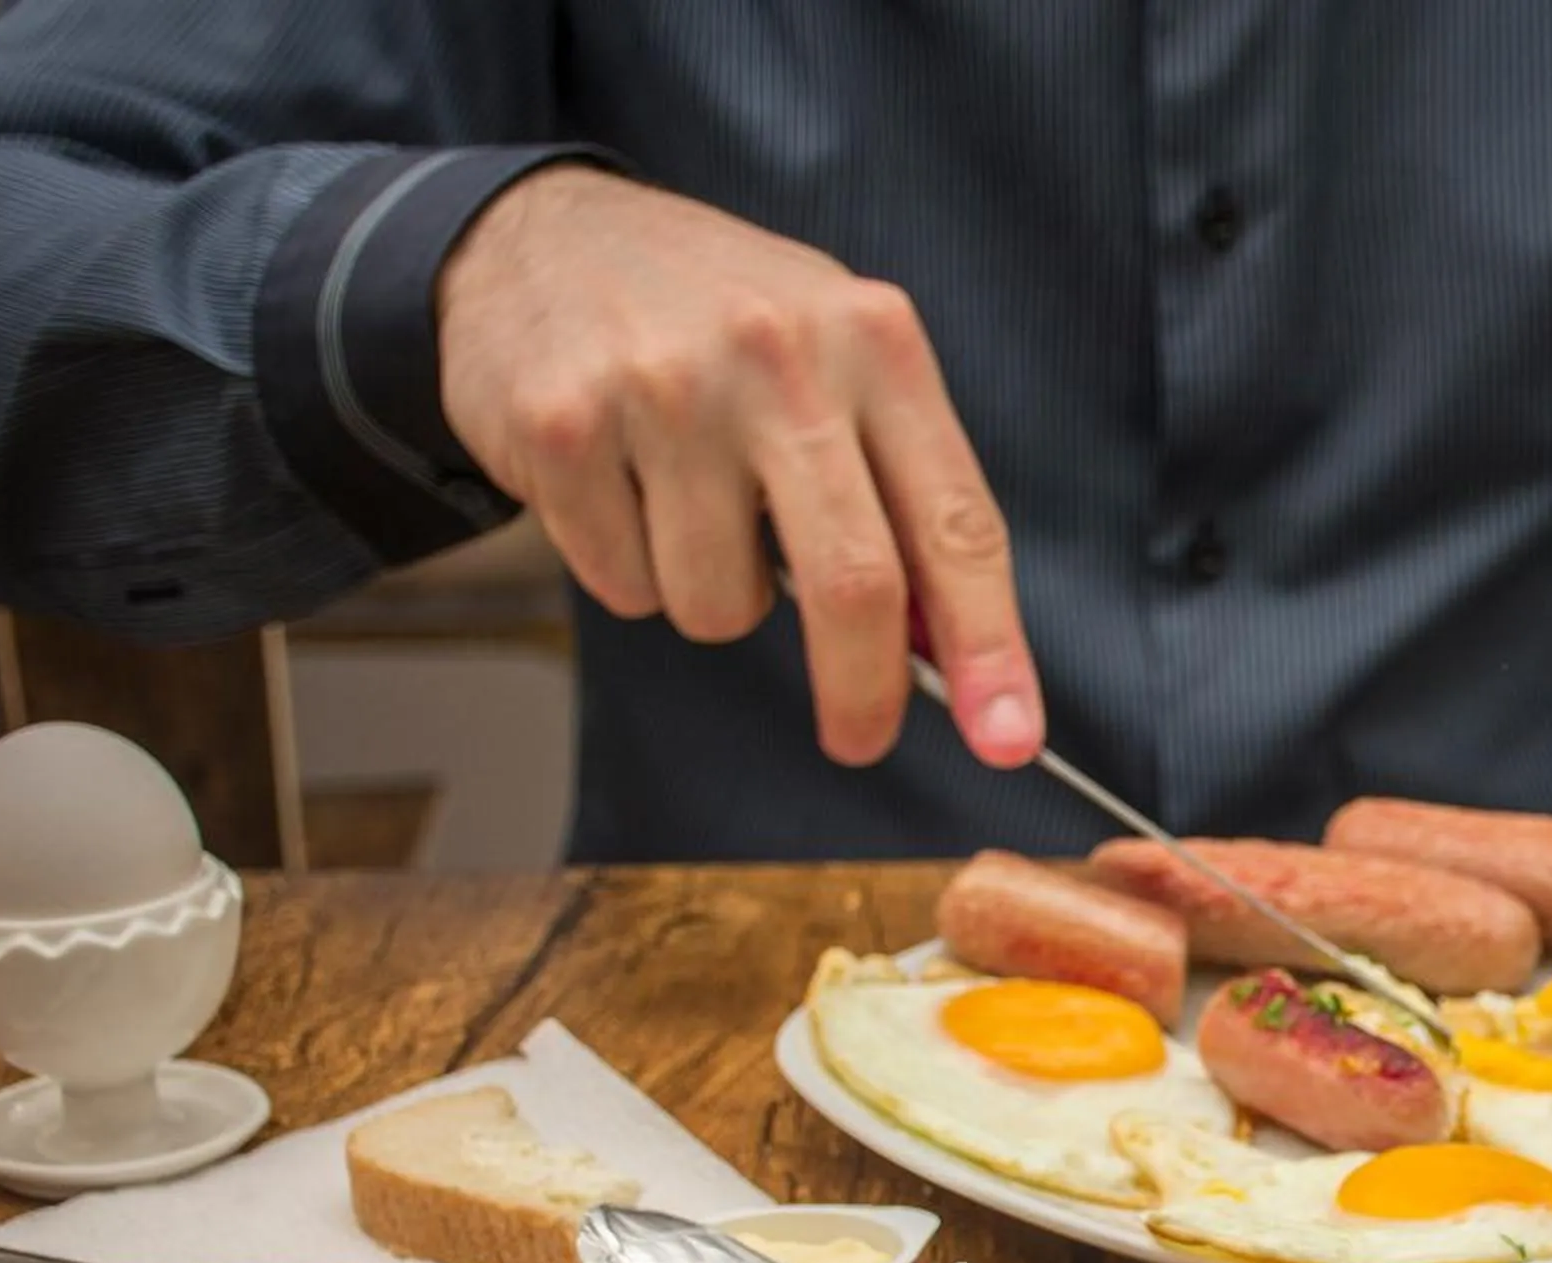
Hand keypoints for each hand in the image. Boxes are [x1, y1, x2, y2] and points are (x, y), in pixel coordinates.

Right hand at [437, 167, 1040, 768]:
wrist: (542, 234)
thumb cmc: (720, 324)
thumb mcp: (838, 363)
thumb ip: (902, 493)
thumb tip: (947, 653)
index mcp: (874, 340)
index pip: (957, 522)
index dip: (990, 646)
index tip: (1009, 738)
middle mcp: (779, 355)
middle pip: (852, 584)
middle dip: (861, 691)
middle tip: (857, 738)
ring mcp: (665, 387)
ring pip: (719, 605)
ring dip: (711, 596)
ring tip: (684, 504)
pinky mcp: (563, 425)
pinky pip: (623, 584)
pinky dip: (626, 567)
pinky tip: (616, 482)